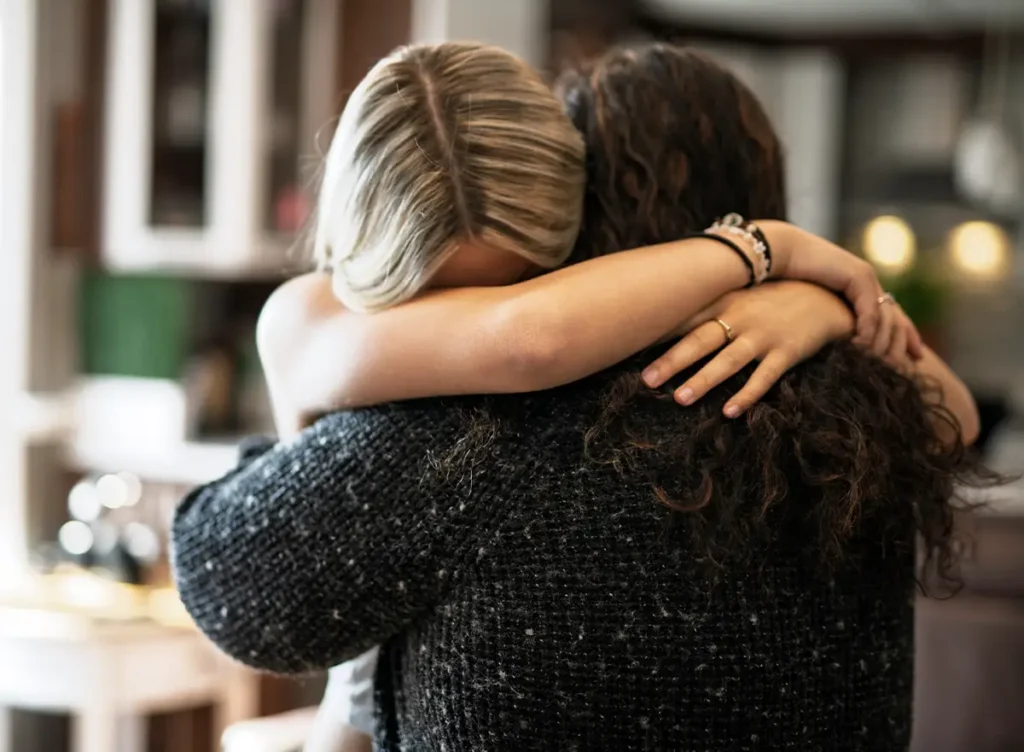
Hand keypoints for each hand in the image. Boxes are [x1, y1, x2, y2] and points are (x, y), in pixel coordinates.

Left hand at [641, 281, 921, 416]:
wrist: (827, 295)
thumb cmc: (773, 298)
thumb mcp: (739, 295)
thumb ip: (707, 306)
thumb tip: (664, 314)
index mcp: (726, 302)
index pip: (686, 318)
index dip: (659, 332)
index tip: (631, 345)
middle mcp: (742, 317)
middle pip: (700, 341)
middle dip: (672, 361)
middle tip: (646, 381)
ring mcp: (765, 335)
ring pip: (728, 361)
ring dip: (703, 380)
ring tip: (680, 399)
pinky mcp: (788, 352)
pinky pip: (765, 377)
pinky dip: (748, 395)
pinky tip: (730, 412)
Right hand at [759, 221, 923, 357]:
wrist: (779, 253)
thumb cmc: (786, 279)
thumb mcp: (813, 304)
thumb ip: (827, 317)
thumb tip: (830, 341)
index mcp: (859, 284)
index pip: (890, 311)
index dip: (905, 333)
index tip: (916, 355)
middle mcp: (867, 279)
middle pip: (896, 314)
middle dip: (906, 340)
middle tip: (912, 363)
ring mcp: (865, 276)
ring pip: (885, 316)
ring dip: (881, 342)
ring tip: (876, 363)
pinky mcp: (857, 276)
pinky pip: (869, 310)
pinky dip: (867, 331)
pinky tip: (859, 345)